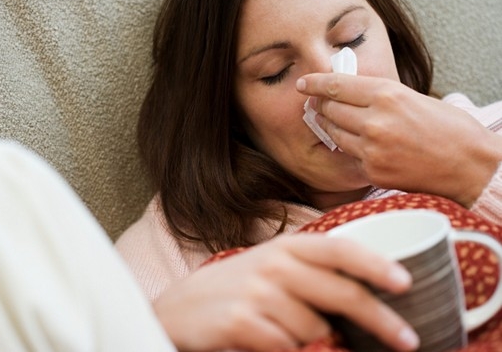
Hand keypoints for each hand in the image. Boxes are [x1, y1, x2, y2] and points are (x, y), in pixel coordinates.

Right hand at [153, 233, 417, 351]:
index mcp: (286, 247)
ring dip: (315, 341)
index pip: (340, 249)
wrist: (179, 309)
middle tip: (408, 340)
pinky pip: (287, 347)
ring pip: (316, 329)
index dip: (376, 265)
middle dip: (381, 320)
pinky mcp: (242, 322)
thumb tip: (365, 294)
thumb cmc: (235, 288)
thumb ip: (311, 274)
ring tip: (286, 333)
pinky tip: (271, 342)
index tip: (407, 283)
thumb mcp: (271, 268)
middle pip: (343, 293)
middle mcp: (275, 265)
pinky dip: (288, 350)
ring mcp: (257, 293)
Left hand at [297, 73, 501, 206]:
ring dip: (332, 127)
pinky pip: (350, 156)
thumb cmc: (451, 131)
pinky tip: (363, 145)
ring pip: (334, 133)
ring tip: (336, 123)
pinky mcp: (372, 171)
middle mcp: (375, 121)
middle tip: (320, 104)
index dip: (316, 83)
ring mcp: (371, 149)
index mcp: (387, 95)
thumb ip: (381, 96)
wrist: (471, 168)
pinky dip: (352, 149)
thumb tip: (353, 93)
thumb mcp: (415, 99)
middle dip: (323, 106)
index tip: (303, 83)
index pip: (337, 85)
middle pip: (330, 109)